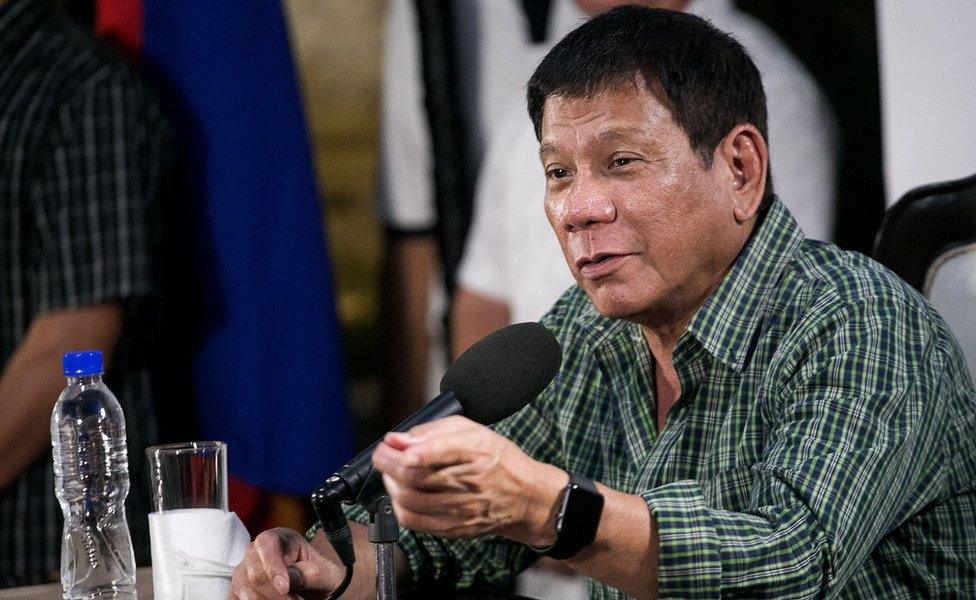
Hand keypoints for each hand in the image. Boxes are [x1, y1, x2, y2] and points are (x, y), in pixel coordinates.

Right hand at [229, 527, 343, 598]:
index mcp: (279, 538)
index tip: (284, 588)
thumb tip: (289, 578)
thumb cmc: (321, 577)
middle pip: (254, 574)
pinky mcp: (237, 592)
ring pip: (247, 594)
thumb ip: (312, 573)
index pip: (266, 544)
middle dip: (276, 595)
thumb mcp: (327, 573)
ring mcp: (242, 573)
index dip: (272, 566)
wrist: (314, 589)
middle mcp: (255, 552)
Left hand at [371, 415, 566, 544]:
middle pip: (413, 476)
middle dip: (387, 463)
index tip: (390, 444)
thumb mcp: (473, 431)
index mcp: (475, 451)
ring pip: (408, 499)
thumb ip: (434, 431)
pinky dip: (399, 506)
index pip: (436, 452)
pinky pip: (414, 521)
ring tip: (393, 473)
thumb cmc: (498, 460)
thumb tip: (398, 439)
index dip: (408, 450)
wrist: (525, 498)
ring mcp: (459, 509)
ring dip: (390, 484)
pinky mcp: (453, 528)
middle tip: (384, 454)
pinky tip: (403, 494)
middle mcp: (467, 481)